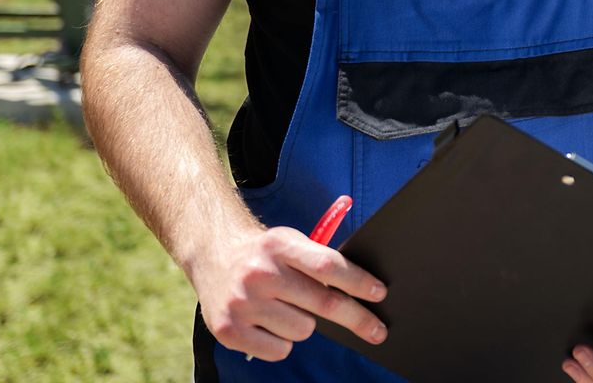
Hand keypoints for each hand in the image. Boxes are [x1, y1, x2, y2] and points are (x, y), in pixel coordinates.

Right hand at [188, 223, 388, 361]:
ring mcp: (242, 303)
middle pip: (323, 303)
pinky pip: (279, 350)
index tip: (380, 293)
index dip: (358, 282)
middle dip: (356, 318)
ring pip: (303, 330)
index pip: (328, 266)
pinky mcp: (228, 330)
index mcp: (280, 245)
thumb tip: (365, 291)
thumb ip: (320, 261)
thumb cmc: (265, 253)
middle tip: (377, 330)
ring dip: (306, 324)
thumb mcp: (290, 241)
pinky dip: (282, 342)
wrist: (212, 254)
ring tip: (287, 307)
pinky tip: (269, 323)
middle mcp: (259, 273)